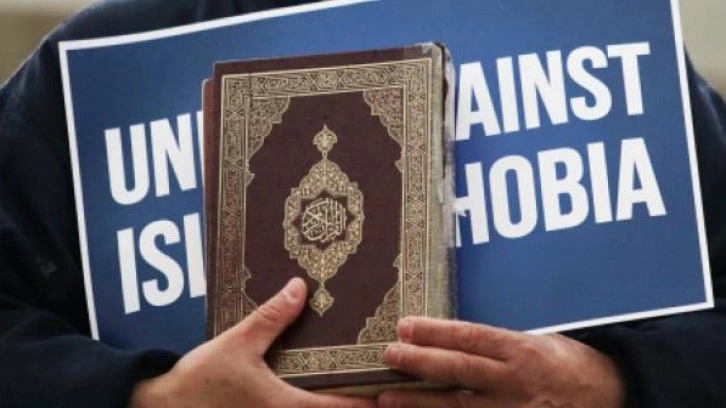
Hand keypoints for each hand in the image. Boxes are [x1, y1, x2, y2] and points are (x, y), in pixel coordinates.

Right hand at [130, 278, 375, 407]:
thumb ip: (271, 318)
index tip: (390, 394)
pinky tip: (309, 391)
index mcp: (286, 407)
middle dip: (354, 405)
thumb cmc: (199, 381)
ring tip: (350, 389)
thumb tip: (300, 288)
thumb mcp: (238, 344)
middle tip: (378, 390)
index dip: (368, 402)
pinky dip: (308, 404)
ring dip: (331, 405)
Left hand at [378, 317, 624, 407]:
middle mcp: (516, 381)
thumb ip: (497, 345)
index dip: (434, 332)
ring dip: (420, 402)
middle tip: (389, 355)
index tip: (405, 327)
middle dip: (419, 362)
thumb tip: (451, 340)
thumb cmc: (570, 364)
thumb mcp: (538, 342)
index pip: (470, 337)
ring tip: (387, 396)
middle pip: (459, 370)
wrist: (611, 396)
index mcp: (522, 350)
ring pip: (459, 406)